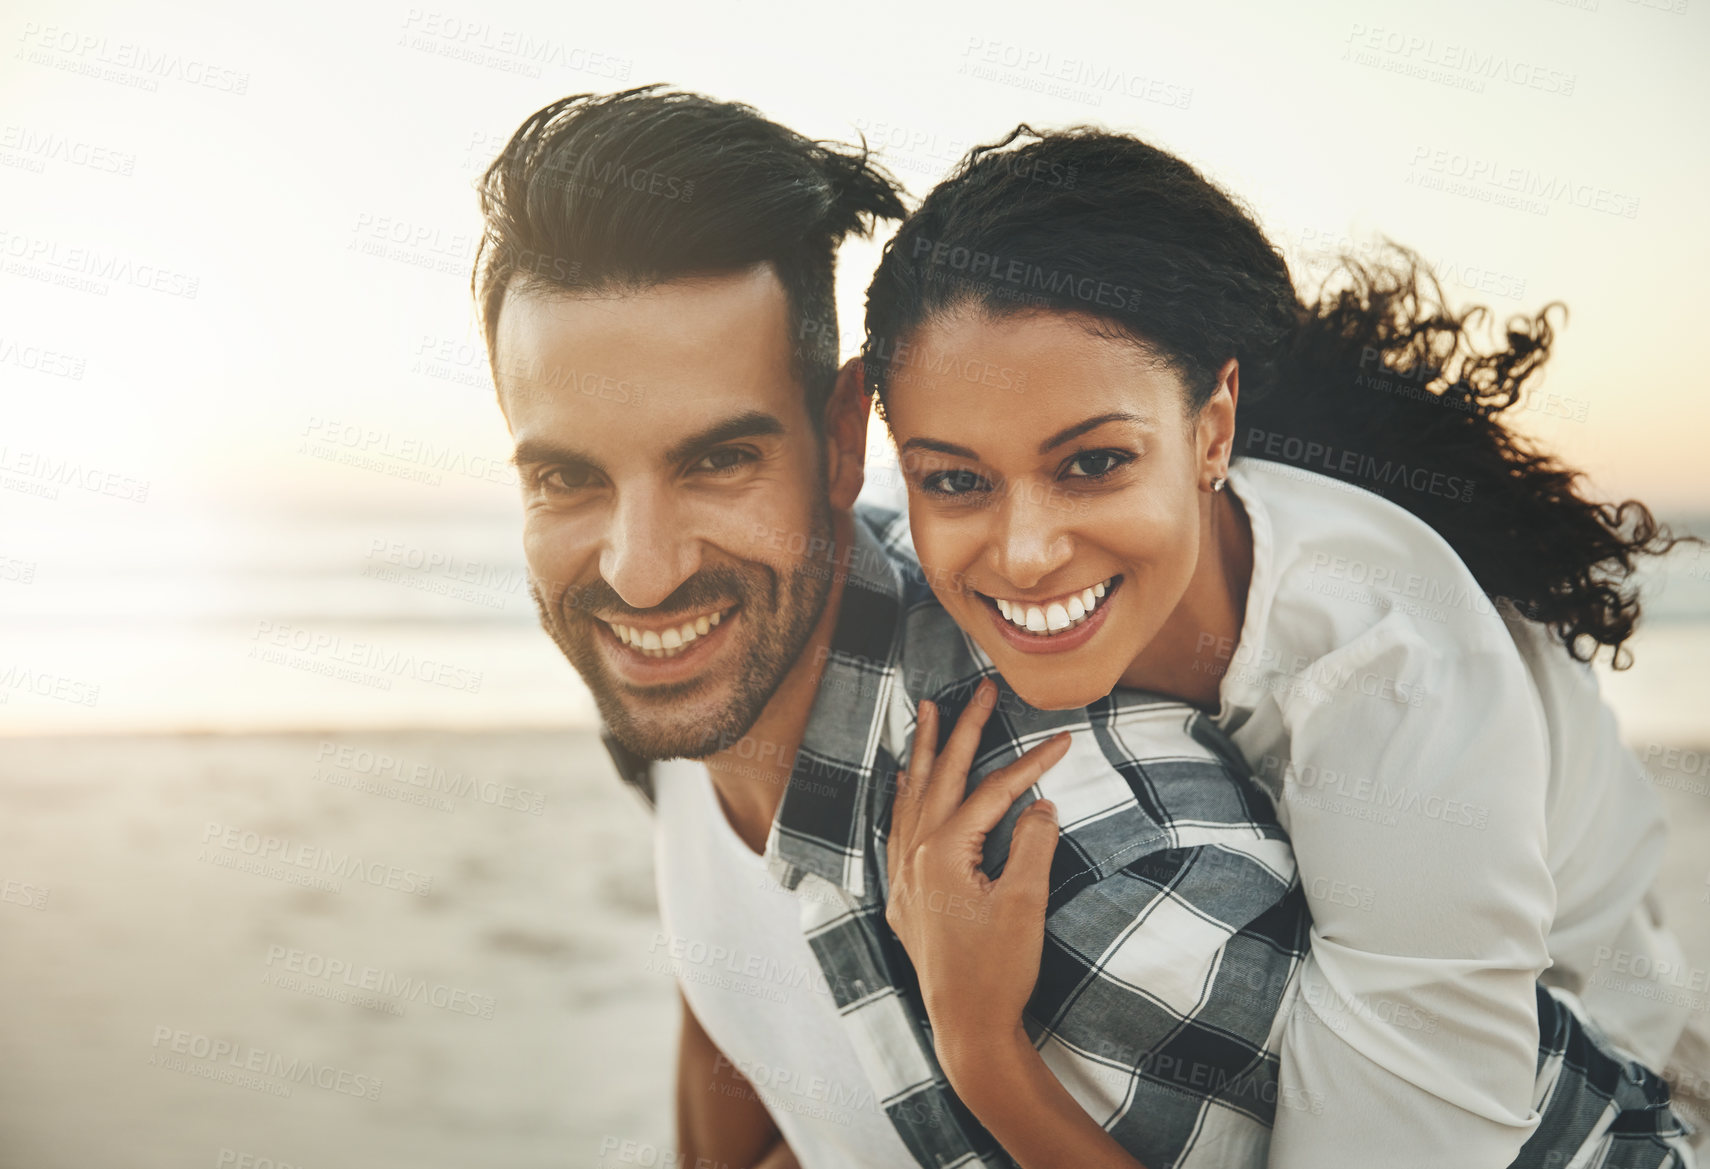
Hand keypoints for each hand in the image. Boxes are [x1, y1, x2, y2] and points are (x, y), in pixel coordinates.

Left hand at [884, 678, 1069, 1071]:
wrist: (969, 1027)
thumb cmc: (999, 969)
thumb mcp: (1025, 902)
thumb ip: (1032, 845)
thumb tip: (1040, 804)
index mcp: (943, 851)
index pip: (991, 792)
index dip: (1030, 763)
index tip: (1064, 739)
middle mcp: (914, 856)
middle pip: (941, 778)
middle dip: (963, 730)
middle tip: (979, 689)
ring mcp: (904, 876)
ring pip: (912, 797)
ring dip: (925, 753)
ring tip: (928, 713)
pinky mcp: (905, 897)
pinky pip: (899, 828)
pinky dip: (906, 796)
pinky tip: (907, 780)